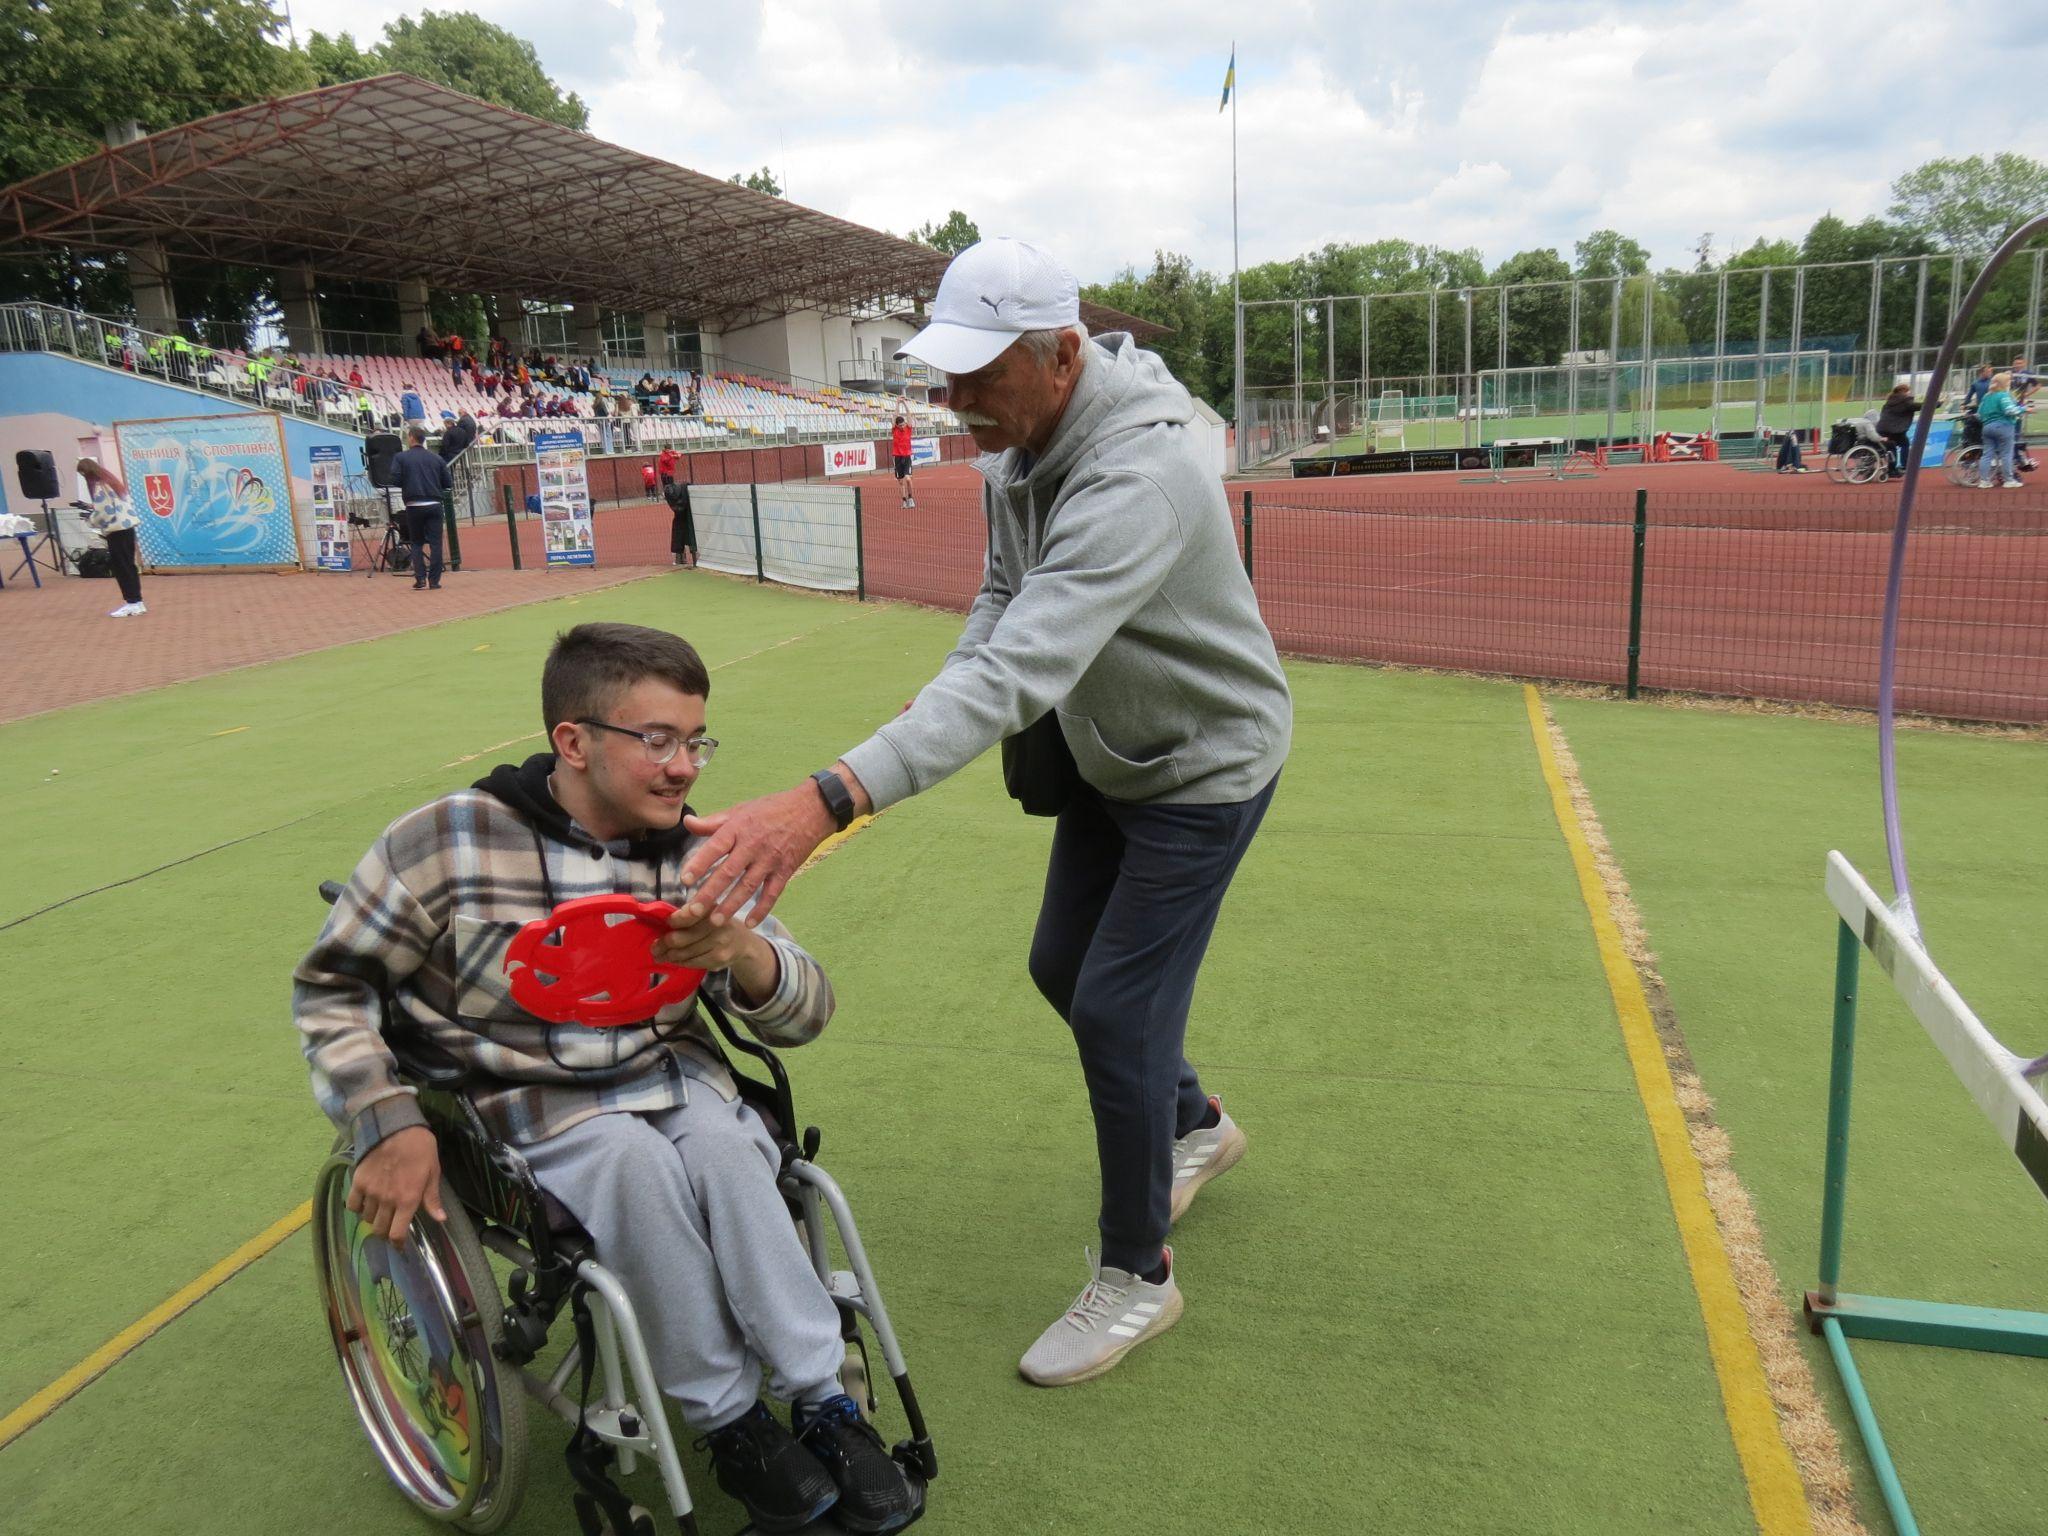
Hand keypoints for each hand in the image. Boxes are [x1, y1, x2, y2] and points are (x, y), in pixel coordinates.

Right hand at [346, 1125, 444, 1248]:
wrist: (395, 1126)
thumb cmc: (420, 1148)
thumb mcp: (433, 1171)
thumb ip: (432, 1198)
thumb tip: (441, 1219)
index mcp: (408, 1200)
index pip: (397, 1233)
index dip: (398, 1243)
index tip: (399, 1245)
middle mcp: (387, 1200)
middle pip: (379, 1229)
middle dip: (385, 1231)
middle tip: (390, 1224)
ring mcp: (370, 1192)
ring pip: (366, 1218)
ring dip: (373, 1217)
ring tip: (380, 1209)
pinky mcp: (357, 1182)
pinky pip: (352, 1205)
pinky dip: (357, 1207)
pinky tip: (365, 1201)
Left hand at [653, 905, 763, 972]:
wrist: (743, 943)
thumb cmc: (718, 924)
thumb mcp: (708, 911)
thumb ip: (689, 914)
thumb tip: (663, 922)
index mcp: (712, 907)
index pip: (687, 915)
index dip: (673, 921)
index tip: (665, 925)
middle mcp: (717, 923)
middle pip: (682, 938)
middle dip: (664, 944)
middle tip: (654, 947)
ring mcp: (720, 943)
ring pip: (685, 953)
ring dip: (668, 956)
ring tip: (659, 955)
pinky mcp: (719, 958)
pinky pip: (693, 962)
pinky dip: (680, 962)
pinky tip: (673, 961)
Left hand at [678, 783, 835, 926]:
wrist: (810, 810)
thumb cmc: (771, 809)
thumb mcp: (740, 810)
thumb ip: (713, 821)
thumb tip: (687, 822)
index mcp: (738, 828)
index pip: (715, 847)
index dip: (699, 863)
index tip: (684, 880)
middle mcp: (753, 845)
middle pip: (728, 872)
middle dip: (710, 892)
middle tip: (693, 911)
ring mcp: (770, 859)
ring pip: (748, 886)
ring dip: (732, 905)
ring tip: (716, 921)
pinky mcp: (785, 870)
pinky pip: (772, 893)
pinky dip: (762, 909)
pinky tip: (750, 923)